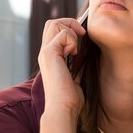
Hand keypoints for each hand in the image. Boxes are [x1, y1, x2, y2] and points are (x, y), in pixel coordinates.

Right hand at [38, 18, 85, 132]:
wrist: (63, 110)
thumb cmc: (70, 98)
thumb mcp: (76, 75)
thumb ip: (78, 62)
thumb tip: (87, 50)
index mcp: (50, 56)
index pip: (54, 30)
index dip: (69, 28)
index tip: (82, 38)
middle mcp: (45, 52)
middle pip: (52, 23)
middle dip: (69, 23)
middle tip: (81, 36)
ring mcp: (45, 52)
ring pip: (54, 24)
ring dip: (70, 31)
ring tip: (76, 48)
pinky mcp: (49, 54)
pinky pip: (62, 34)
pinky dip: (71, 39)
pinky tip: (74, 54)